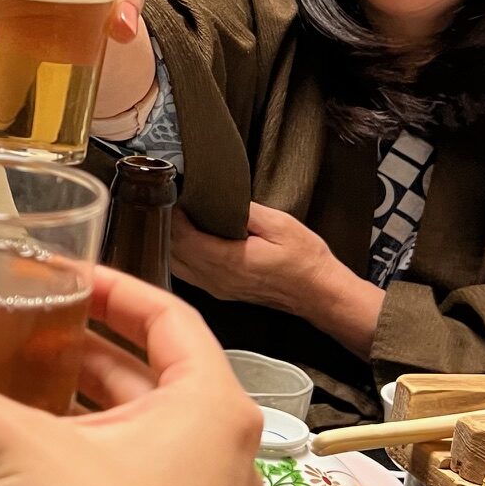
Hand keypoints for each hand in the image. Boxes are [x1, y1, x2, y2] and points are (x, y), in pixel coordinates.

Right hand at [0, 269, 262, 485]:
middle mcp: (214, 457)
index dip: (112, 288)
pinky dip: (67, 463)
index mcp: (211, 409)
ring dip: (67, 409)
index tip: (67, 277)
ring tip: (5, 387)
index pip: (168, 317)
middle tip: (23, 327)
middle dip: (77, 350)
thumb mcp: (15, 451)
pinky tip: (9, 464)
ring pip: (128, 434)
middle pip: (146, 375)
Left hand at [173, 203, 384, 356]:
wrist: (319, 293)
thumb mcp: (279, 224)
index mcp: (228, 261)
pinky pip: (186, 272)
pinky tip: (183, 237)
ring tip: (174, 213)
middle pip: (172, 251)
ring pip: (174, 264)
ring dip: (169, 240)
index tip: (172, 192)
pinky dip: (178, 253)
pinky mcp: (219, 290)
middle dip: (165, 224)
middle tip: (169, 198)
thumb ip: (245, 211)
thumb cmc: (305, 259)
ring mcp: (216, 288)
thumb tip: (218, 197)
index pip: (182, 238)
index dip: (172, 214)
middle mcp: (216, 279)